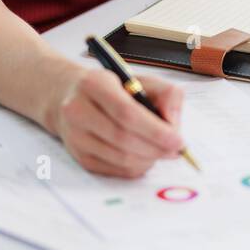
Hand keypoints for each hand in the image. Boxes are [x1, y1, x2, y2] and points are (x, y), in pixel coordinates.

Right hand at [48, 66, 184, 176]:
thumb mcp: (140, 79)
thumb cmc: (113, 88)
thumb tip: (173, 124)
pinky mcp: (79, 156)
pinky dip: (136, 167)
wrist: (72, 97)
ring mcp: (75, 136)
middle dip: (156, 147)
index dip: (155, 130)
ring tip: (162, 152)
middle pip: (123, 138)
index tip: (178, 139)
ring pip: (119, 158)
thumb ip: (165, 94)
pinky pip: (114, 170)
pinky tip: (145, 157)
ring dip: (148, 159)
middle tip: (175, 149)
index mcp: (94, 84)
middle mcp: (78, 110)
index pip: (126, 112)